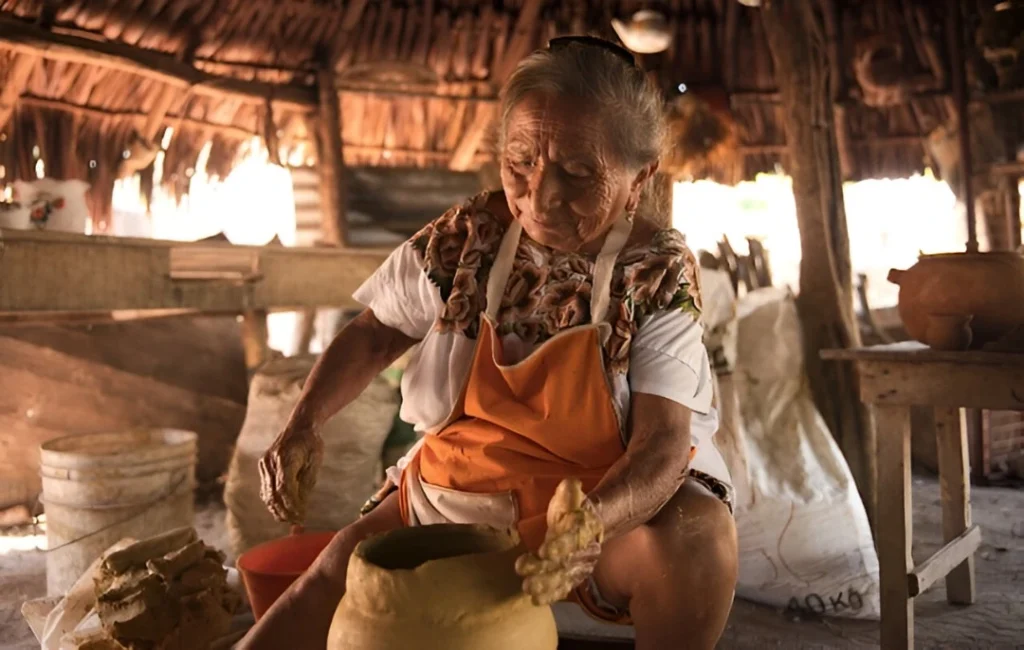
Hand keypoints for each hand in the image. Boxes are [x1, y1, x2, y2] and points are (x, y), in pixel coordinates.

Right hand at [258, 424, 323, 523]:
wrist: (300, 424)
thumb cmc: (312, 443)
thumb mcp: (315, 462)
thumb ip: (307, 484)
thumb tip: (301, 508)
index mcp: (286, 457)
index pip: (285, 488)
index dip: (292, 505)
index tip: (301, 517)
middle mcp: (271, 460)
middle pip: (273, 493)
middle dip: (284, 511)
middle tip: (297, 522)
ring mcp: (265, 462)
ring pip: (267, 493)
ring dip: (277, 509)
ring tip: (290, 520)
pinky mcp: (263, 465)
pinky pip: (266, 487)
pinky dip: (273, 500)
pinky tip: (282, 509)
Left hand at [515, 478, 604, 605]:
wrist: (593, 525)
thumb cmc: (575, 509)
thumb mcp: (572, 495)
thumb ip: (570, 491)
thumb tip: (570, 483)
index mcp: (581, 531)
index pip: (571, 539)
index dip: (560, 546)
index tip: (544, 551)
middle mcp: (581, 552)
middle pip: (564, 564)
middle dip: (545, 572)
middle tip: (526, 579)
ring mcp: (577, 566)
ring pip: (562, 579)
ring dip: (545, 586)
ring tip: (528, 590)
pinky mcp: (572, 576)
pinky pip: (563, 587)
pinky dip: (551, 595)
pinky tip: (536, 601)